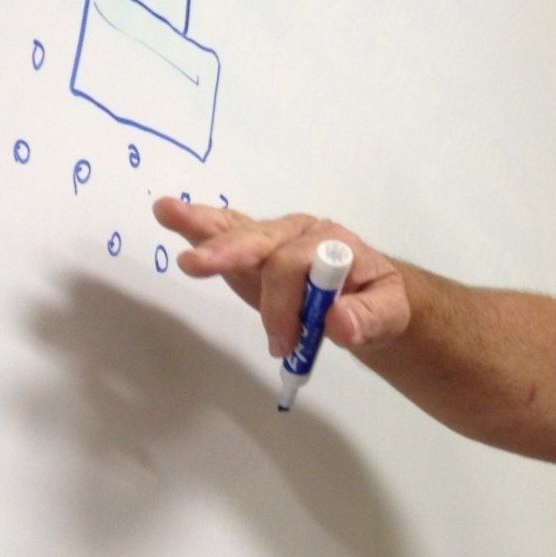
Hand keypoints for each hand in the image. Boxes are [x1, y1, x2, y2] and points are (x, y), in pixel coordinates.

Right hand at [152, 199, 411, 358]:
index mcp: (332, 243)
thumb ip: (369, 318)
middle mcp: (299, 233)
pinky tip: (170, 213)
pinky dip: (199, 226)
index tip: (286, 345)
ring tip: (167, 212)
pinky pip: (227, 234)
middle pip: (263, 240)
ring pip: (240, 230)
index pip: (296, 265)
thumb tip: (339, 321)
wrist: (371, 295)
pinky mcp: (254, 253)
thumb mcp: (388, 313)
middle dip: (230, 253)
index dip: (285, 305)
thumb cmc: (377, 300)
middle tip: (197, 267)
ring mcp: (275, 240)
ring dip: (204, 226)